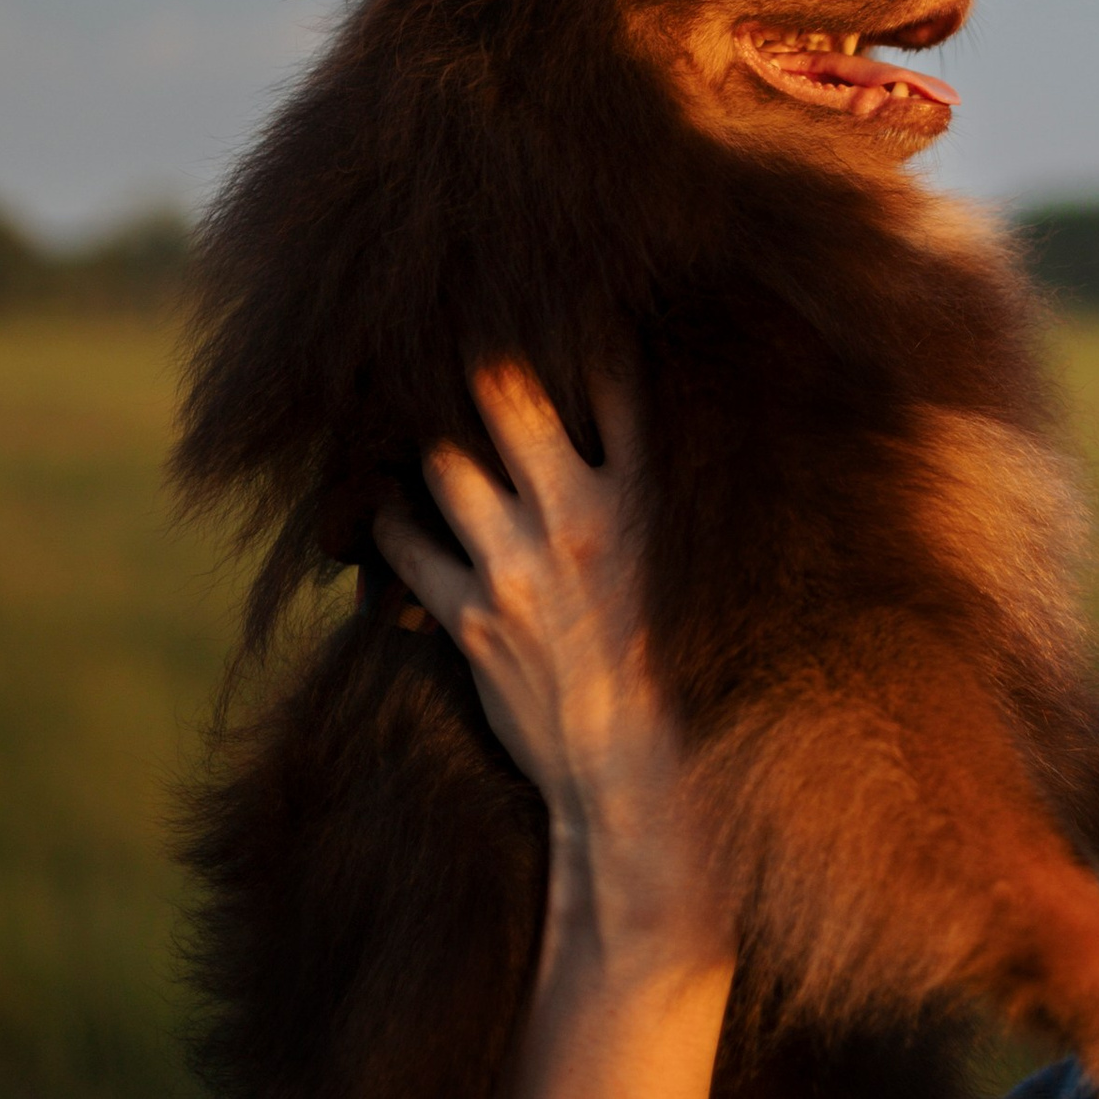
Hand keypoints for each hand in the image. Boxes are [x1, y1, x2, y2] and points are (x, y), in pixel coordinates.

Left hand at [375, 363, 726, 976]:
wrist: (642, 786)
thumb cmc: (693, 679)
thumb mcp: (708, 575)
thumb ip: (685, 504)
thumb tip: (710, 449)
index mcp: (651, 501)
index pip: (615, 378)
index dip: (587, 333)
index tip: (568, 311)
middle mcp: (580, 518)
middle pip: (508, 394)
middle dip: (489, 368)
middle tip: (477, 355)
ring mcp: (517, 566)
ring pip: (445, 461)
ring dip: (436, 448)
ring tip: (431, 435)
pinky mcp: (470, 617)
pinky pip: (403, 545)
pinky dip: (389, 525)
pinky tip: (390, 514)